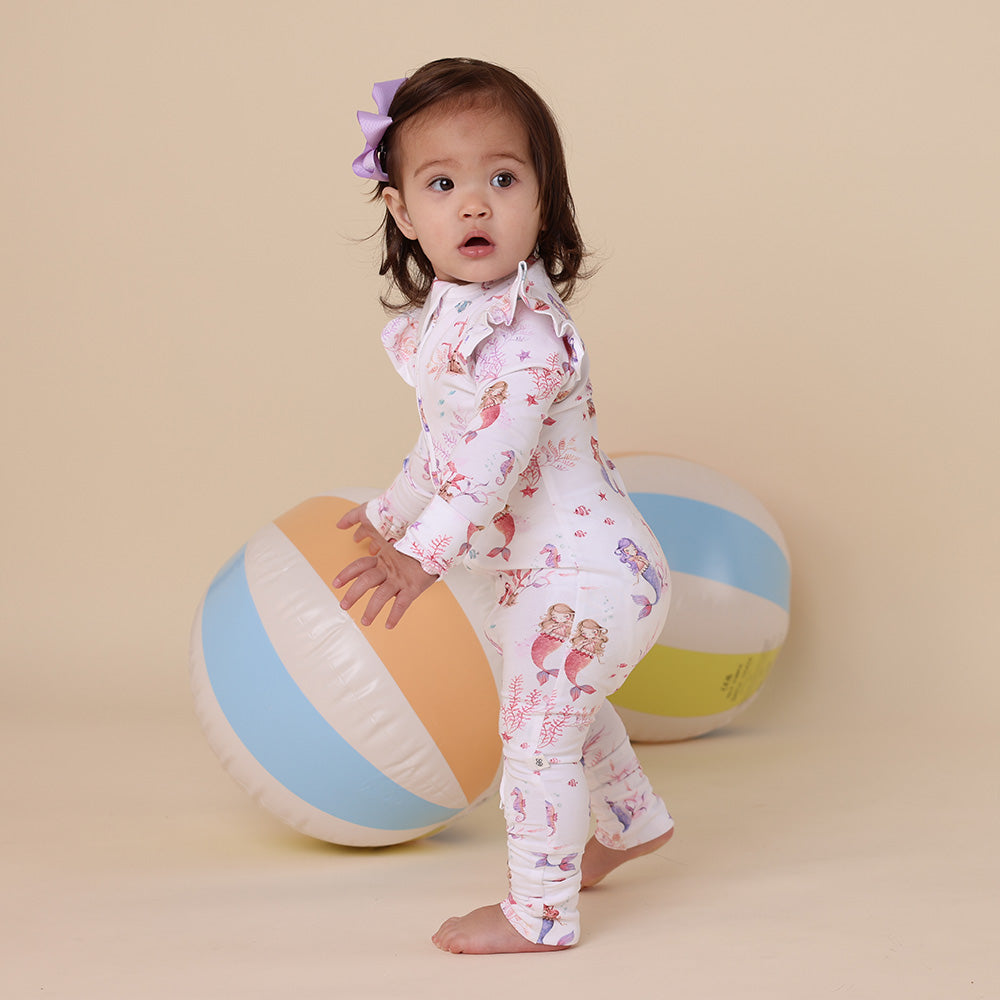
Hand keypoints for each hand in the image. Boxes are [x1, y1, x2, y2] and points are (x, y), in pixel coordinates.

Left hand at [333, 512, 437, 628]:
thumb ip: (381, 540)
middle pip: (366, 581)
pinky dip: (395, 615)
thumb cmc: (418, 544)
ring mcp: (401, 578)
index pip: (360, 565)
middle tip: (343, 606)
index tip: (335, 583)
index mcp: (384, 558)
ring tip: (365, 622)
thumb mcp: (397, 541)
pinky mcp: (414, 586)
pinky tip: (389, 626)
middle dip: (353, 594)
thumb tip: (363, 536)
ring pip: (382, 595)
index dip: (347, 574)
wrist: (439, 543)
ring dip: (372, 609)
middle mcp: (390, 568)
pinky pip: (402, 603)